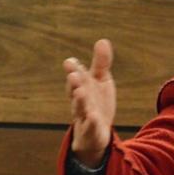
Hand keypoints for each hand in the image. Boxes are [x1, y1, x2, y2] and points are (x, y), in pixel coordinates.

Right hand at [63, 39, 115, 167]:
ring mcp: (84, 117)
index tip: (71, 61)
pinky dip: (90, 122)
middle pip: (75, 92)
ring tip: (80, 92)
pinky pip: (90, 128)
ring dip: (79, 100)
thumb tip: (102, 40)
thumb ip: (101, 63)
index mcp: (81, 88)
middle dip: (74, 83)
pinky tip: (93, 117)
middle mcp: (80, 102)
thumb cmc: (96, 103)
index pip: (77, 78)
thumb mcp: (101, 82)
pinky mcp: (91, 131)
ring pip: (80, 109)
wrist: (95, 134)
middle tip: (73, 74)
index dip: (74, 70)